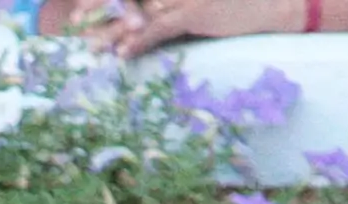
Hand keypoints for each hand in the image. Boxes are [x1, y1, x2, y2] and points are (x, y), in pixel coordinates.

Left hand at [61, 0, 295, 55]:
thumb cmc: (236, 1)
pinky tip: (120, 54)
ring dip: (111, 30)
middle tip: (74, 21)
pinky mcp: (194, 13)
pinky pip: (159, 29)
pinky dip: (138, 42)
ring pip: (138, 14)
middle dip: (100, 8)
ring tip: (87, 44)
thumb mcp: (199, 1)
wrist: (272, 2)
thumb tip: (150, 9)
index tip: (84, 5)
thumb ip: (169, 5)